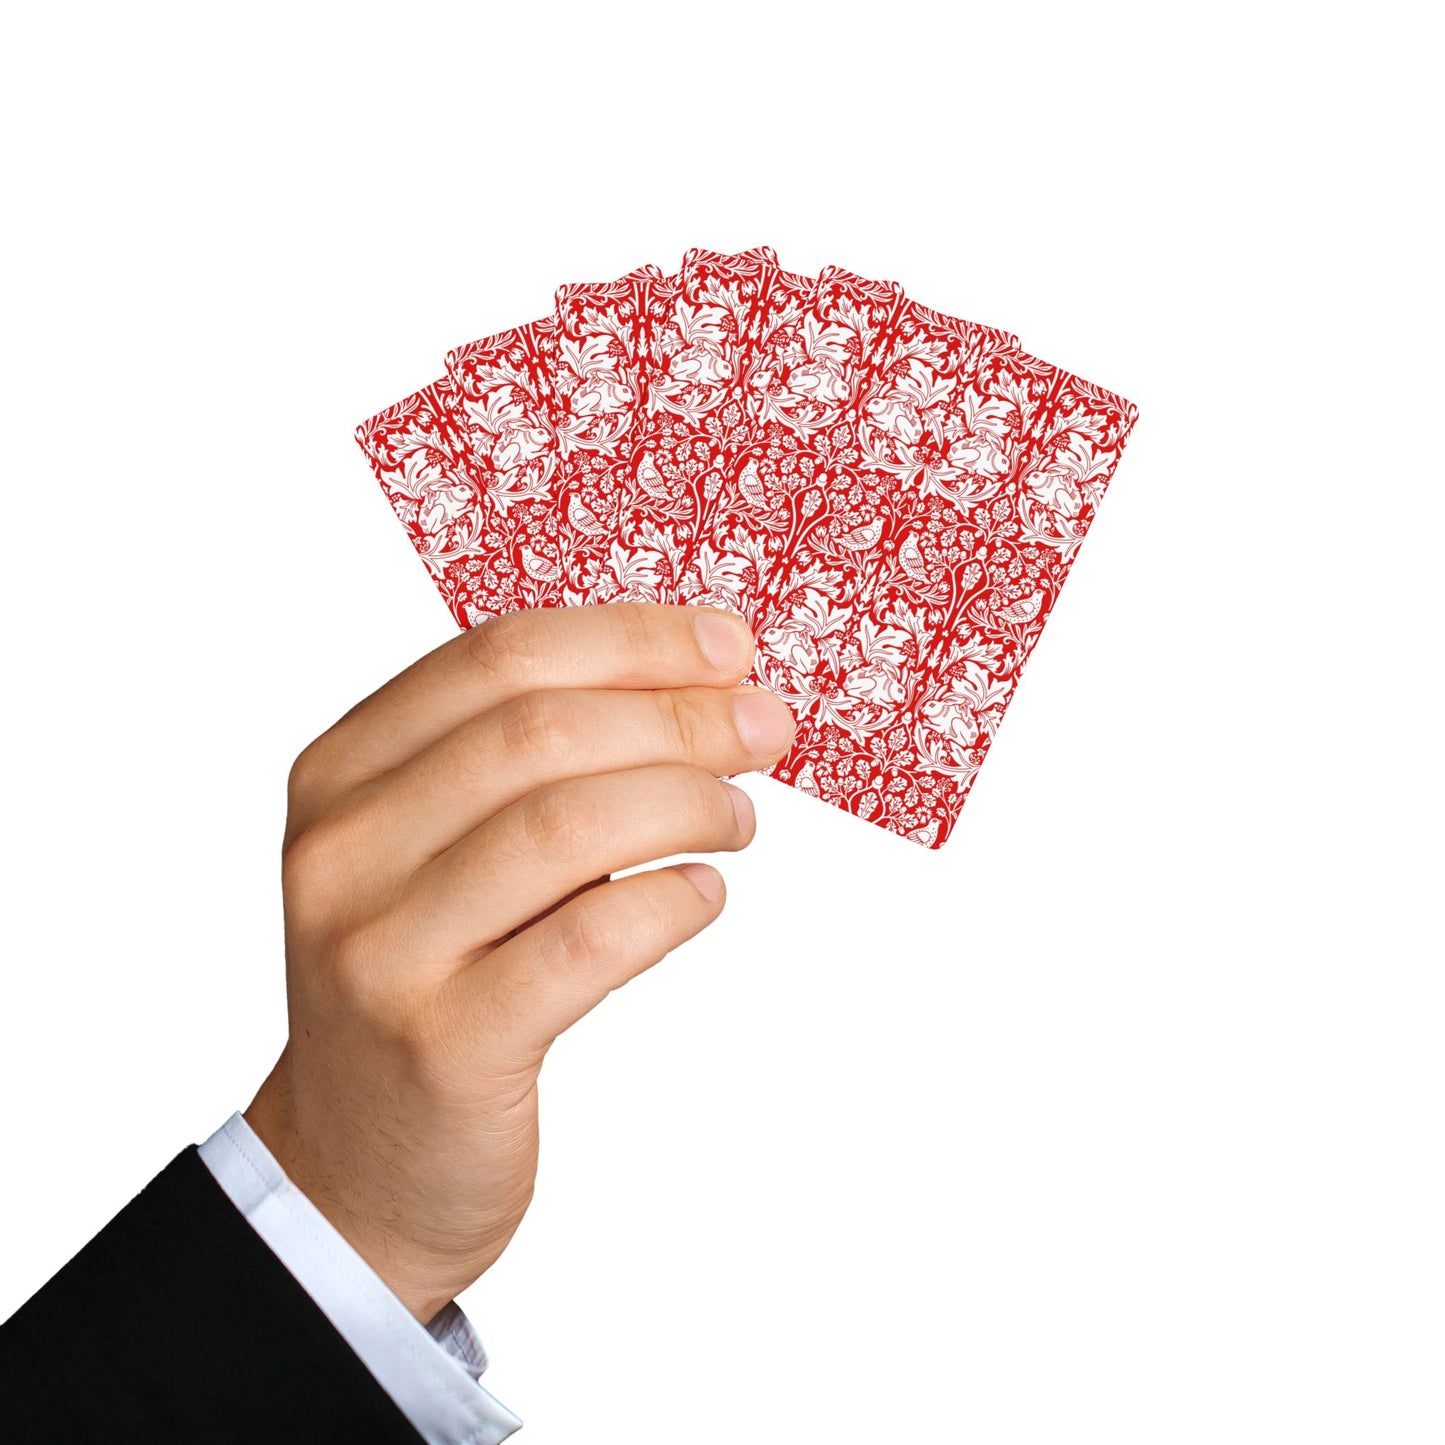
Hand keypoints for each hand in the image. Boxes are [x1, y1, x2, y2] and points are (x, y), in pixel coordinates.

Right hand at [243, 603, 794, 1322]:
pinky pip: (589, 941)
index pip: (499, 656)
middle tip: (767, 729)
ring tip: (738, 818)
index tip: (731, 648)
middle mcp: (343, 850)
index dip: (632, 639)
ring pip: (567, 826)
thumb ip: (528, 763)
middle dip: (681, 715)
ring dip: (685, 803)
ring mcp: (384, 949)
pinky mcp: (444, 1043)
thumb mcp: (436, 851)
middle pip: (540, 731)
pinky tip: (701, 893)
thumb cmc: (431, 979)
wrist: (357, 1165)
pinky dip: (668, 902)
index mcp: (341, 772)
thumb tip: (701, 684)